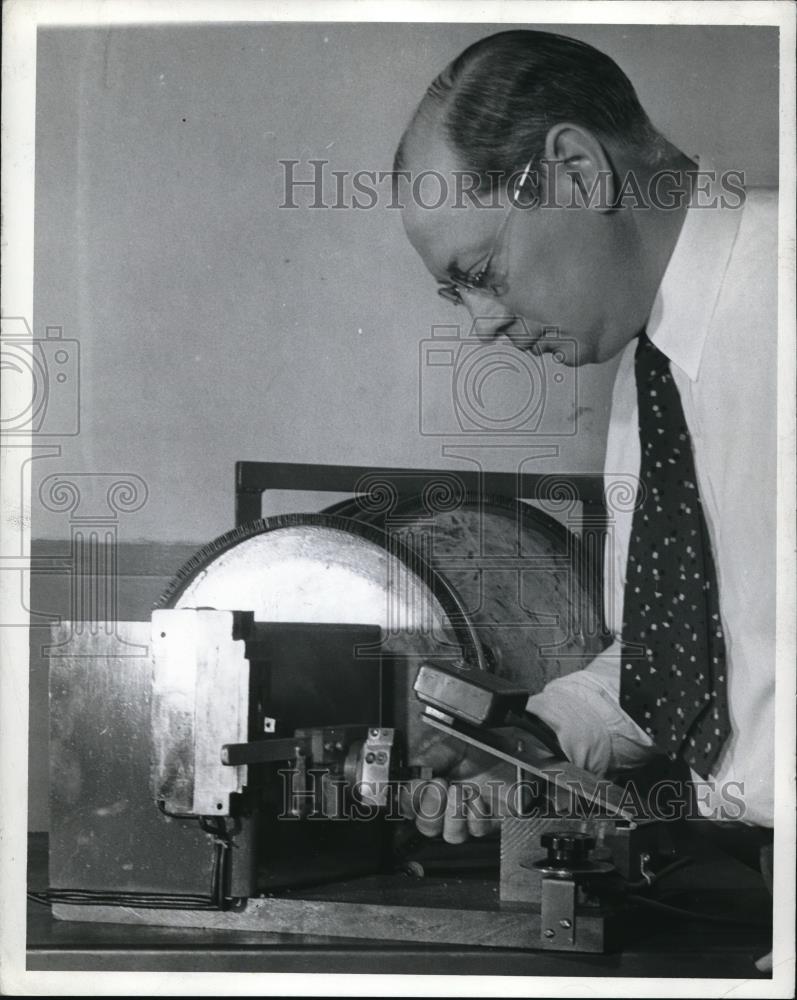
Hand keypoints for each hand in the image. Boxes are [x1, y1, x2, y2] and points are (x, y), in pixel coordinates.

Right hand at [399, 732, 519, 842]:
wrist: (521, 746)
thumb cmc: (489, 742)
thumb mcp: (454, 741)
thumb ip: (431, 756)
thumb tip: (415, 770)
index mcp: (436, 784)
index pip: (411, 804)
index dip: (409, 799)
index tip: (416, 784)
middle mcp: (451, 803)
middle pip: (427, 826)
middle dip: (429, 808)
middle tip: (438, 786)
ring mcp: (471, 814)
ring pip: (452, 835)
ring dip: (452, 815)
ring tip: (459, 791)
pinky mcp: (494, 820)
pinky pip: (479, 830)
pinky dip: (476, 815)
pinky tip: (478, 799)